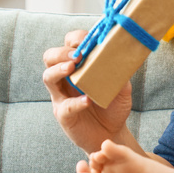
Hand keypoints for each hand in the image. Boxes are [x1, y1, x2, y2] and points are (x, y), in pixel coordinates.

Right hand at [42, 29, 133, 153]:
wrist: (112, 133)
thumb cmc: (113, 106)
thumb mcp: (122, 87)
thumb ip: (121, 73)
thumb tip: (125, 56)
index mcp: (78, 66)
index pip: (68, 44)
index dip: (75, 39)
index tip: (87, 40)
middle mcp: (66, 78)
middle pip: (50, 57)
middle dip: (61, 52)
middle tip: (76, 55)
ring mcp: (62, 96)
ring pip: (48, 77)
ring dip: (58, 70)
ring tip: (72, 68)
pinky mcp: (63, 115)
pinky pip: (64, 106)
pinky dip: (75, 102)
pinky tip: (87, 100)